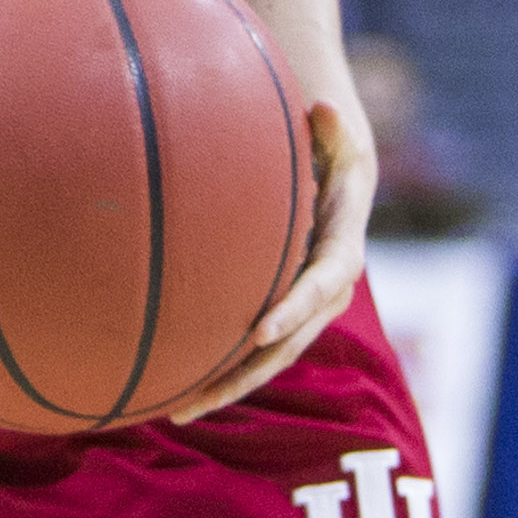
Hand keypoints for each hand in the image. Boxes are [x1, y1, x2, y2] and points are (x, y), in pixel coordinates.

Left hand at [167, 95, 375, 423]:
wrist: (341, 180)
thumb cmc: (332, 151)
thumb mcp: (339, 135)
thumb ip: (329, 127)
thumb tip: (321, 106)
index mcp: (342, 252)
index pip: (323, 286)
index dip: (295, 310)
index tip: (261, 330)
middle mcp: (327, 292)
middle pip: (290, 343)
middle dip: (248, 372)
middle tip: (202, 395)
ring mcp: (304, 310)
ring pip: (269, 360)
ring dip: (227, 387)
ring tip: (178, 411)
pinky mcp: (282, 315)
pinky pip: (254, 351)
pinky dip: (222, 372)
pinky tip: (175, 391)